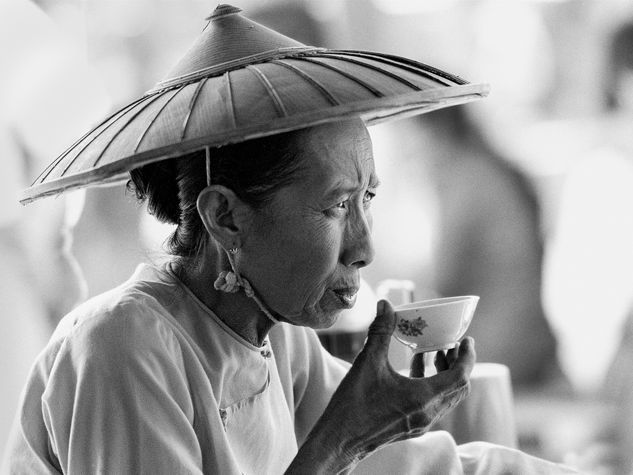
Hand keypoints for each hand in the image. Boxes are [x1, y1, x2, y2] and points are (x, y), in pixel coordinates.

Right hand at [289, 300, 475, 473]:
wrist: (339, 440)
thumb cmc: (354, 404)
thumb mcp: (367, 362)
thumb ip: (380, 332)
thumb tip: (385, 305)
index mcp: (424, 398)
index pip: (460, 376)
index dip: (467, 356)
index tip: (467, 340)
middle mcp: (428, 413)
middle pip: (458, 388)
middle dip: (458, 364)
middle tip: (452, 344)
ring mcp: (421, 423)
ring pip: (446, 397)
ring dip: (445, 374)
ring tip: (433, 352)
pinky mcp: (411, 426)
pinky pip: (432, 403)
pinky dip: (431, 384)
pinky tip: (414, 368)